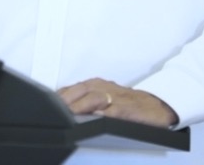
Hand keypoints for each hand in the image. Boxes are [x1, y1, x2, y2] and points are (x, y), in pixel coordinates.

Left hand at [56, 78, 178, 127]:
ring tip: (70, 114)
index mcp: (96, 85)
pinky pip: (115, 110)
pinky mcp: (130, 109)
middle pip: (80, 91)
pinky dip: (105, 113)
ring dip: (81, 106)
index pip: (72, 89)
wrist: (157, 105)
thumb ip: (84, 101)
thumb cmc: (128, 103)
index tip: (46, 106)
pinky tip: (97, 117)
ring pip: (95, 98)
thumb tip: (61, 107)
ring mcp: (117, 98)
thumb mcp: (104, 98)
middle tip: (55, 111)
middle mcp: (104, 88)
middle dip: (66, 101)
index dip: (59, 97)